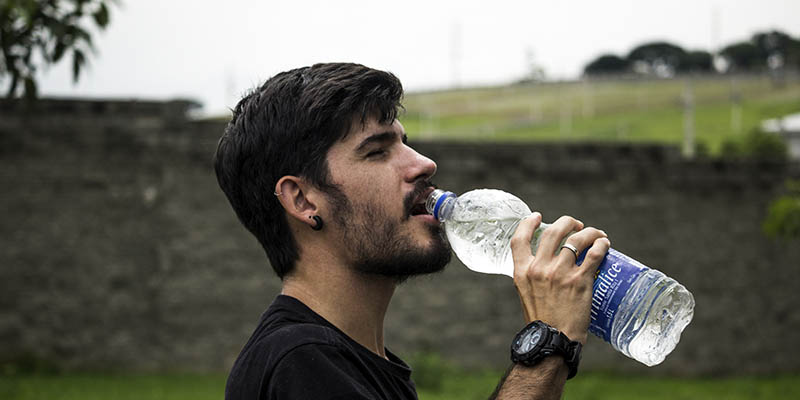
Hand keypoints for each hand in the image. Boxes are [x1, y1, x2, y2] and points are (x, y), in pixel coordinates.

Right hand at [510, 213, 610, 343]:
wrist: (552, 341)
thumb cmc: (542, 321)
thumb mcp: (526, 294)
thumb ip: (532, 277)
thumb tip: (545, 265)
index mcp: (522, 272)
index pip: (519, 239)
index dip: (528, 223)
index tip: (537, 216)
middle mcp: (539, 269)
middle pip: (553, 232)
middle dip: (567, 222)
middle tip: (576, 225)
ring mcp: (560, 273)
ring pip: (576, 239)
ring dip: (589, 232)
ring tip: (596, 234)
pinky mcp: (580, 281)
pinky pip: (594, 254)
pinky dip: (601, 245)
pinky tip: (605, 244)